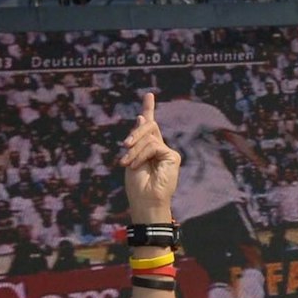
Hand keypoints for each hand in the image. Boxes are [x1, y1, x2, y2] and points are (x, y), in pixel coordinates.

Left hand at [122, 92, 179, 221]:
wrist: (145, 201)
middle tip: (125, 146)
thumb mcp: (131, 158)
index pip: (150, 125)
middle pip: (148, 126)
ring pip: (149, 135)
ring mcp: (167, 152)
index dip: (149, 108)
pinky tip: (136, 165)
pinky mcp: (172, 157)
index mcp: (148, 148)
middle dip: (135, 133)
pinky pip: (154, 145)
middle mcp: (159, 147)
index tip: (148, 95)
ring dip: (134, 148)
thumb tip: (141, 117)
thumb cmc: (136, 185)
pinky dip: (142, 154)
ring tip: (127, 163)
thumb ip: (137, 138)